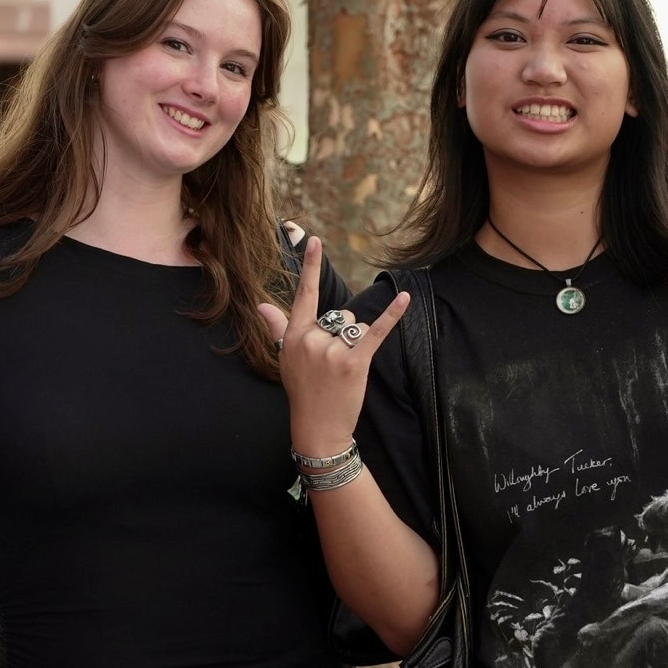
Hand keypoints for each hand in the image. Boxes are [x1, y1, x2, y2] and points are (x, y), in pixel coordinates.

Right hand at [257, 237, 410, 455]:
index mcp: (294, 335)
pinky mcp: (355, 362)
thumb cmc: (302, 391)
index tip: (314, 240)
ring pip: (357, 327)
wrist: (317, 427)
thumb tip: (261, 305)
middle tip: (331, 366)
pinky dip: (392, 315)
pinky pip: (376, 332)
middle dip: (343, 335)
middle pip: (340, 316)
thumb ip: (277, 327)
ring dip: (357, 344)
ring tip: (344, 371)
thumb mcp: (284, 358)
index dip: (309, 266)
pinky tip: (405, 297)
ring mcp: (333, 351)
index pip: (304, 294)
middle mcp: (311, 339)